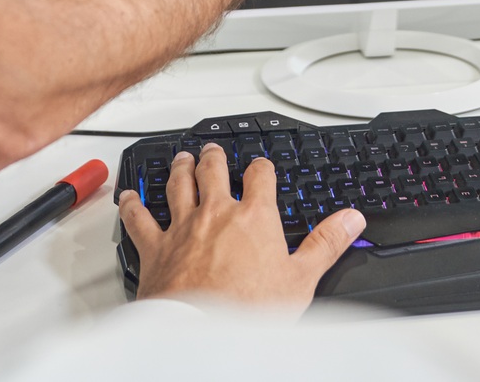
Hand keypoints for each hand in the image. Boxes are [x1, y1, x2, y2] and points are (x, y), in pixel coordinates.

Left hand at [118, 144, 365, 313]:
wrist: (203, 330)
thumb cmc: (250, 308)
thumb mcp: (302, 278)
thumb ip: (326, 243)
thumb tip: (351, 220)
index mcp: (254, 217)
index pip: (260, 177)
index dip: (261, 168)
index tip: (261, 167)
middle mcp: (216, 213)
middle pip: (213, 171)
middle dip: (214, 157)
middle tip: (213, 150)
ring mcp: (183, 227)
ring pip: (178, 185)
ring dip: (179, 169)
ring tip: (181, 158)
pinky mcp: (156, 247)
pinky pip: (140, 218)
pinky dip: (132, 205)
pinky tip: (128, 196)